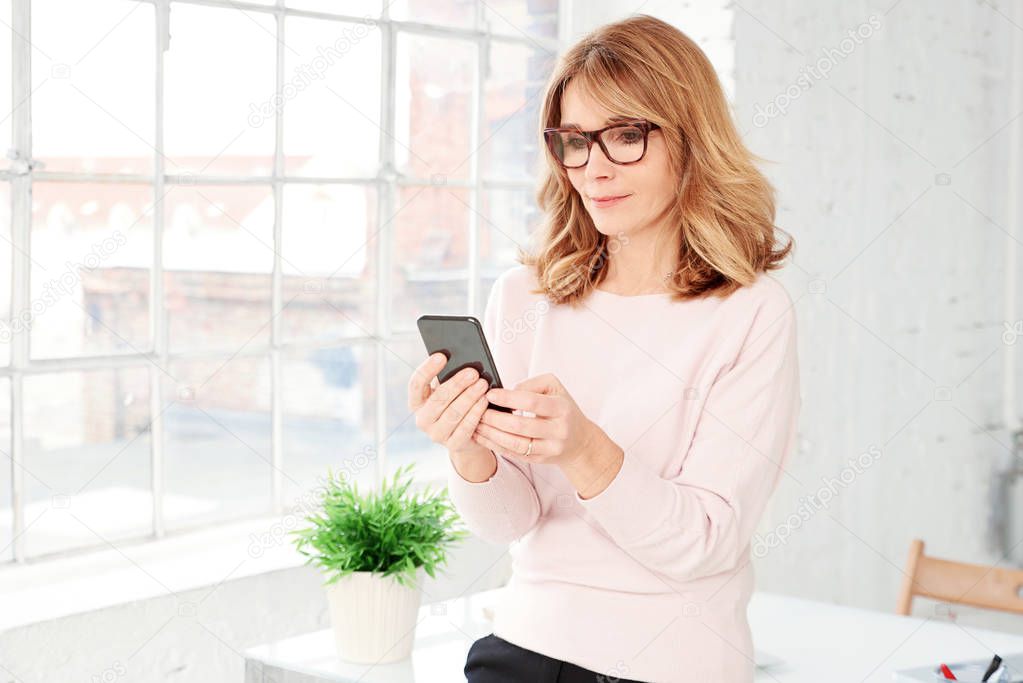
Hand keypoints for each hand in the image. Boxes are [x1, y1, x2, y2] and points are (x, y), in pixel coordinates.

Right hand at [408, 353, 492, 454]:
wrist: (465, 438)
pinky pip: (465, 427)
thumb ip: (448, 379)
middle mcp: (422, 420)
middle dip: (457, 384)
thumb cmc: (455, 405)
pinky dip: (476, 412)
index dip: (427, 369)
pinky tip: (484, 401)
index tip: (441, 356)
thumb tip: (462, 362)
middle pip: (438, 399)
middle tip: (473, 372)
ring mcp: (436, 435)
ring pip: (453, 413)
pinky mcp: (452, 445)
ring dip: (470, 397)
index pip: (416, 384)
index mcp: (417, 403)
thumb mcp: (448, 393)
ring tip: (482, 385)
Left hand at [471, 373, 597, 466]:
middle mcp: (558, 431)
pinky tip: (482, 436)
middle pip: (520, 426)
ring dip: (491, 434)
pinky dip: (495, 445)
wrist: (579, 440)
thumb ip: (531, 385)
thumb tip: (507, 391)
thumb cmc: (563, 408)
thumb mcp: (554, 388)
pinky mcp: (540, 460)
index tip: (490, 394)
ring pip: (515, 444)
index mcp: (562, 409)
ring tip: (476, 423)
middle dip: (495, 418)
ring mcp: (549, 448)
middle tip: (477, 409)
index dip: (508, 398)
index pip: (532, 402)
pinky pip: (514, 453)